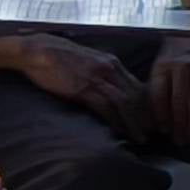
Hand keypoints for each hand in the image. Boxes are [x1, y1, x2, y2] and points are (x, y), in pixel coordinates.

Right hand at [0, 32, 153, 141]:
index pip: (138, 86)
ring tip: (140, 138)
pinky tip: (120, 132)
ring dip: (135, 123)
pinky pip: (106, 107)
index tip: (153, 120)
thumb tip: (114, 91)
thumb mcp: (89, 62)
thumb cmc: (59, 58)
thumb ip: (103, 74)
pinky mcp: (83, 88)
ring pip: (125, 103)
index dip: (148, 105)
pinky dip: (116, 121)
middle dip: (147, 117)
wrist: (36, 51)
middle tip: (153, 133)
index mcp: (112, 63)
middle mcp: (110, 69)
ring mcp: (97, 78)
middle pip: (136, 95)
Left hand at [146, 37, 189, 146]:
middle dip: (178, 126)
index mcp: (164, 66)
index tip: (163, 131)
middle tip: (179, 141)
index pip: (160, 96)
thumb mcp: (161, 63)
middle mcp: (183, 68)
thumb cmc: (177, 53)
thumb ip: (157, 85)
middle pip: (179, 103)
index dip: (161, 116)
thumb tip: (153, 116)